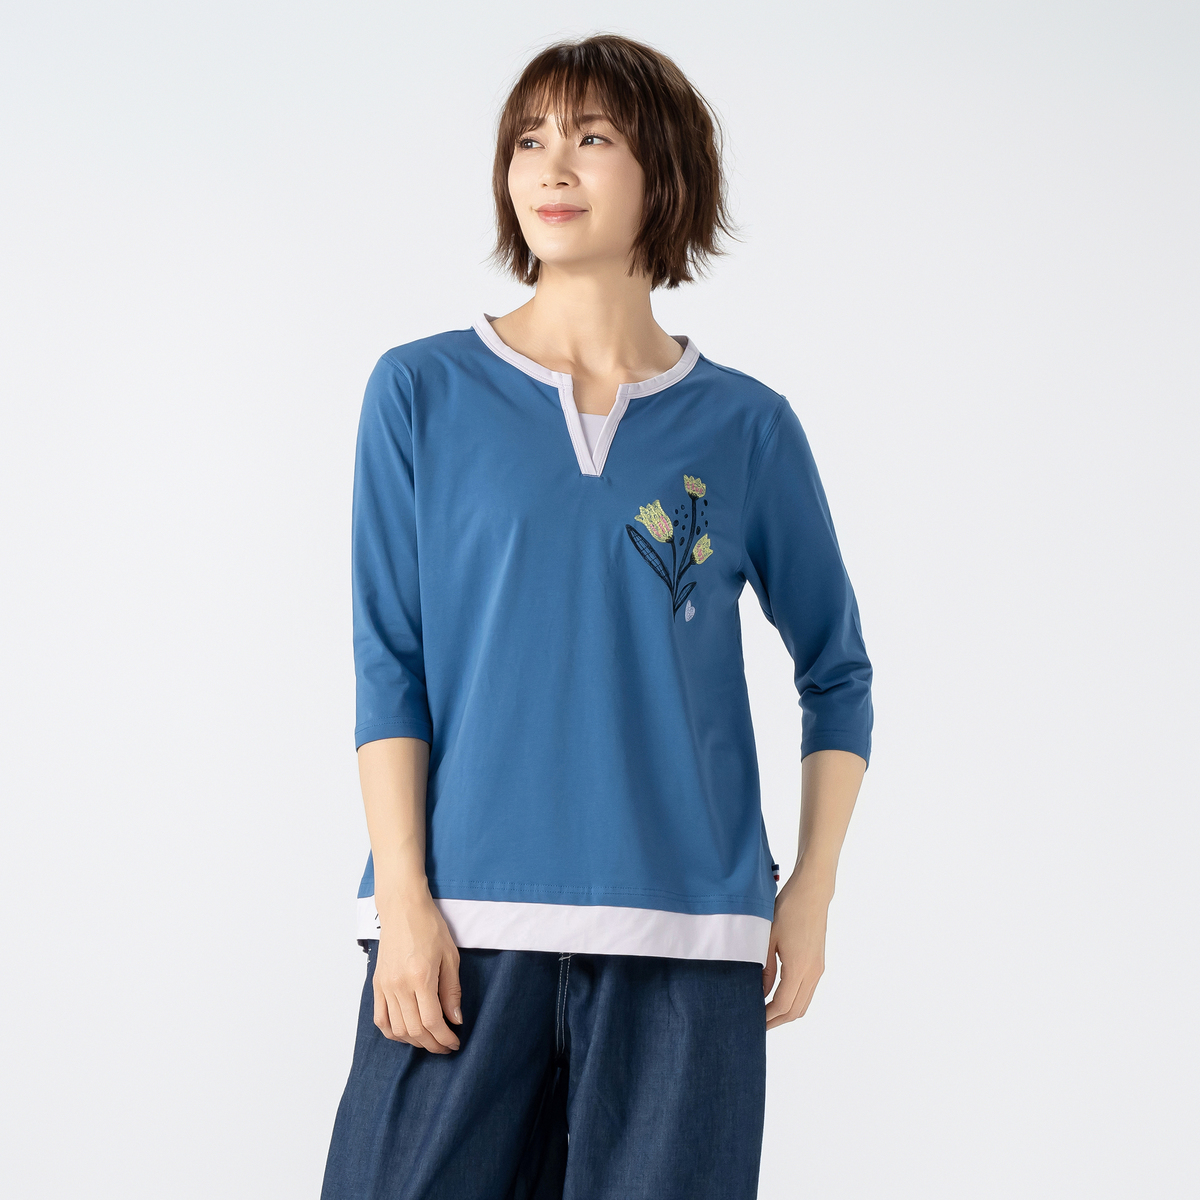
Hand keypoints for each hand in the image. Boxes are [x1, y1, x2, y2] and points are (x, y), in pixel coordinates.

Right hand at [373, 888, 463, 1052]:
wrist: (403, 909)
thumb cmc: (430, 927)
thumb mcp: (450, 956)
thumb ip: (452, 991)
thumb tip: (455, 1020)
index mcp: (420, 977)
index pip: (431, 1021)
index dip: (444, 1038)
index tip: (454, 1042)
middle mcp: (399, 985)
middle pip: (414, 1030)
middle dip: (432, 1044)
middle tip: (445, 1046)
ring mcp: (385, 986)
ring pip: (397, 1029)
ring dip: (414, 1041)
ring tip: (429, 1040)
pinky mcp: (377, 984)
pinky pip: (380, 1019)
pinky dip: (393, 1032)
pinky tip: (406, 1033)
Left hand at [762, 876, 830, 1029]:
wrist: (812, 893)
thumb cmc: (787, 909)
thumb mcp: (768, 938)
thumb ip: (765, 969)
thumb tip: (761, 992)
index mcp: (799, 968)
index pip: (782, 1004)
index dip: (767, 1017)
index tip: (752, 1021)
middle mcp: (813, 973)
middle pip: (796, 1010)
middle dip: (777, 1020)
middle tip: (757, 1024)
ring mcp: (818, 969)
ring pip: (804, 1003)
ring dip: (786, 1012)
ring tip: (766, 1013)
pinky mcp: (819, 963)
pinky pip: (807, 992)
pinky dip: (794, 1001)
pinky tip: (778, 996)